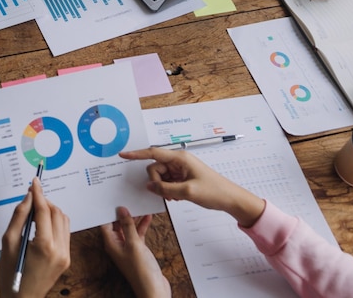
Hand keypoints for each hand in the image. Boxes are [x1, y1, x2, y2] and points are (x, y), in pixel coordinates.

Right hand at [0, 178, 69, 297]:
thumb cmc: (11, 274)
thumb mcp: (8, 243)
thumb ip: (19, 217)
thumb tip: (28, 198)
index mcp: (44, 246)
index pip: (44, 211)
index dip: (39, 193)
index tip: (35, 181)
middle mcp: (60, 249)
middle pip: (57, 213)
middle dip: (45, 202)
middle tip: (31, 199)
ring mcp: (66, 254)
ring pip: (64, 220)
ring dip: (51, 212)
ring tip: (35, 213)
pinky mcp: (67, 258)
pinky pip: (64, 232)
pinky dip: (55, 223)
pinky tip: (42, 225)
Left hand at [100, 207, 170, 297]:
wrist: (153, 289)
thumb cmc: (141, 271)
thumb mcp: (134, 244)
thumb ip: (127, 226)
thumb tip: (121, 210)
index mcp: (111, 244)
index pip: (105, 223)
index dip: (108, 211)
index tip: (113, 199)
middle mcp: (117, 245)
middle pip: (117, 224)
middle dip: (122, 212)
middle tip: (128, 198)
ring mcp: (128, 247)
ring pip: (129, 228)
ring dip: (134, 218)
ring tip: (139, 204)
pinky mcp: (138, 250)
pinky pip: (137, 234)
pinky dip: (142, 226)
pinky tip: (147, 216)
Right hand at [120, 148, 264, 227]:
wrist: (230, 199)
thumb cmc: (213, 191)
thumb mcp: (187, 192)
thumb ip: (165, 189)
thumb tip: (150, 186)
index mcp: (179, 158)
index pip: (153, 153)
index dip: (136, 154)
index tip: (122, 154)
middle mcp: (178, 161)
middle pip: (155, 167)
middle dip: (156, 182)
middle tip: (168, 194)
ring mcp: (180, 169)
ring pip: (160, 176)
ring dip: (163, 188)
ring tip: (176, 197)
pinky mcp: (182, 177)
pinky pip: (166, 182)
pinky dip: (168, 190)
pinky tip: (177, 197)